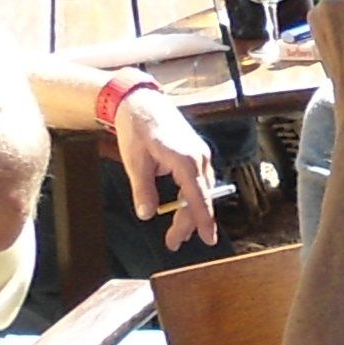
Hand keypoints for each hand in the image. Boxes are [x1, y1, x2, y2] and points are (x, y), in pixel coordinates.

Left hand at [112, 87, 220, 248]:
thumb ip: (143, 190)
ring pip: (201, 192)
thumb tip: (146, 214)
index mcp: (186, 161)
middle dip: (189, 224)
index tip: (208, 240)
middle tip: (173, 242)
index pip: (198, 198)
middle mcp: (199, 159)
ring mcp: (200, 156)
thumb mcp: (135, 162)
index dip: (202, 221)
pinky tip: (182, 209)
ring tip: (177, 232)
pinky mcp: (196, 154)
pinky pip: (199, 182)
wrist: (141, 102)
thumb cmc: (138, 128)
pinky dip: (191, 198)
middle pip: (200, 199)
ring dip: (190, 213)